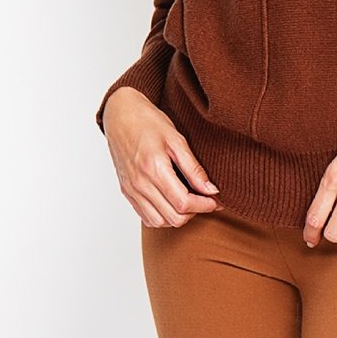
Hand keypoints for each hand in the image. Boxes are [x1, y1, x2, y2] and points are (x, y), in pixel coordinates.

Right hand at [102, 86, 225, 226]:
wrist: (121, 115)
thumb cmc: (149, 122)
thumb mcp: (176, 139)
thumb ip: (193, 167)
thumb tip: (211, 189)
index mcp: (154, 168)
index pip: (183, 203)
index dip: (204, 205)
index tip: (215, 199)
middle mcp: (140, 184)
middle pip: (173, 218)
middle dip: (194, 212)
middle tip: (205, 199)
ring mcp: (131, 190)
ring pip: (159, 222)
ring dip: (178, 217)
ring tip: (189, 200)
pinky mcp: (126, 192)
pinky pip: (145, 217)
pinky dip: (162, 216)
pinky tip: (171, 202)